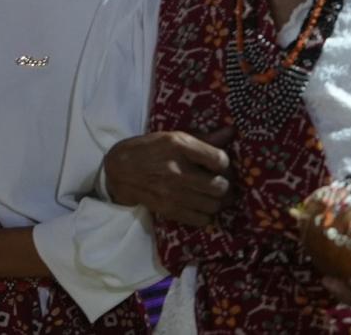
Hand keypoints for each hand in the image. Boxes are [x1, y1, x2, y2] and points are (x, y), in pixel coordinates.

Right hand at [101, 130, 231, 226]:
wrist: (119, 170)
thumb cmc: (149, 150)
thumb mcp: (173, 138)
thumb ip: (204, 138)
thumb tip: (231, 132)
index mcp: (179, 146)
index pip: (220, 159)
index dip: (224, 163)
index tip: (218, 164)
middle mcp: (177, 169)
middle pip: (220, 186)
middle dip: (224, 185)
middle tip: (219, 183)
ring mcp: (173, 192)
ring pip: (214, 205)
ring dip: (216, 201)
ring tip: (210, 195)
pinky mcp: (169, 209)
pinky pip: (202, 219)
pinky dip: (205, 214)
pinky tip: (199, 205)